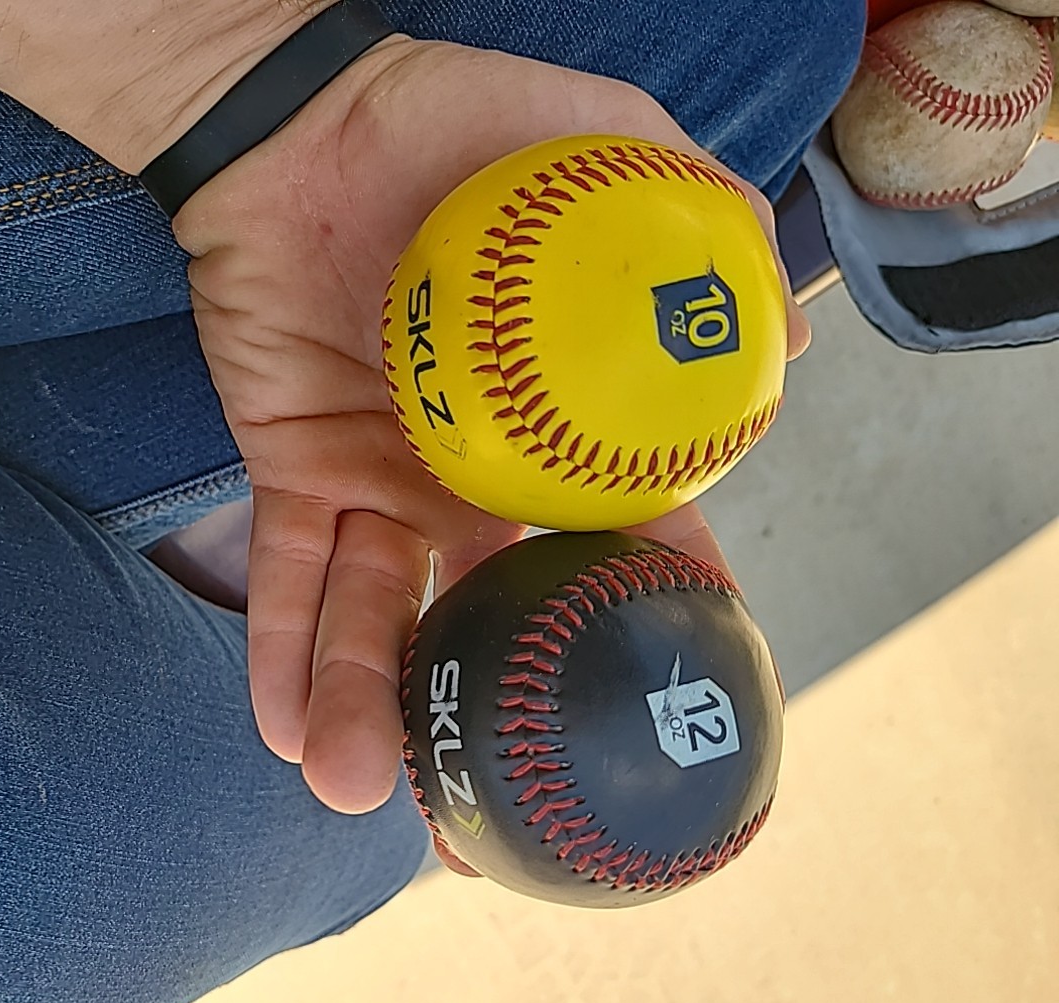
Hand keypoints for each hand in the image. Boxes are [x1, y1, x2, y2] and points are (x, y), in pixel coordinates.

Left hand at [173, 39, 808, 841]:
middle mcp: (474, 474)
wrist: (300, 124)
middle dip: (495, 706)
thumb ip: (695, 220)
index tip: (663, 697)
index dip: (645, 611)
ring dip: (369, 702)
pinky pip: (287, 567)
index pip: (619, 535)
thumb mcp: (604, 147)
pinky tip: (283, 731)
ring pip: (382, 608)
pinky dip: (280, 645)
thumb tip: (789, 329)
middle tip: (490, 810)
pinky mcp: (294, 466)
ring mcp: (381, 479)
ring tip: (358, 790)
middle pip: (493, 610)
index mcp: (556, 425)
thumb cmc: (456, 129)